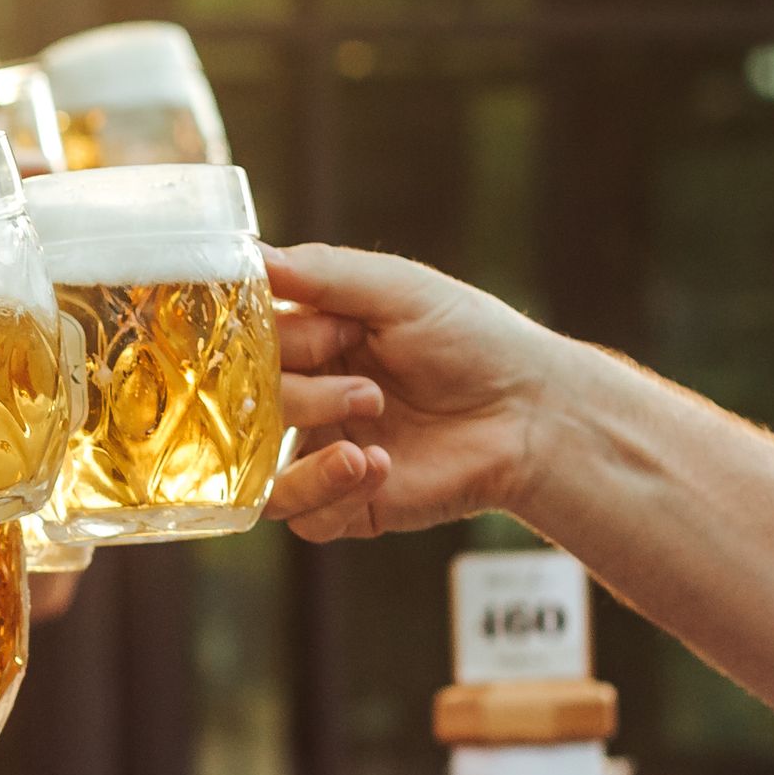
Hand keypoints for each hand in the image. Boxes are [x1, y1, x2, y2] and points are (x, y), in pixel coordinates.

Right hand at [265, 244, 589, 542]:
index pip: (240, 348)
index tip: (335, 337)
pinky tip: (379, 468)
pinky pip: (299, 517)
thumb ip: (322, 272)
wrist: (533, 414)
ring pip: (255, 474)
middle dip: (301, 400)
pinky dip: (331, 494)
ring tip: (364, 445)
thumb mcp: (398, 288)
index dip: (271, 346)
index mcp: (306, 342)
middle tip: (368, 392)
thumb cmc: (473, 339)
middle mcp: (302, 398)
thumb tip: (250, 257)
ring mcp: (319, 454)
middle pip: (243, 411)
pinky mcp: (343, 505)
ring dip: (308, 458)